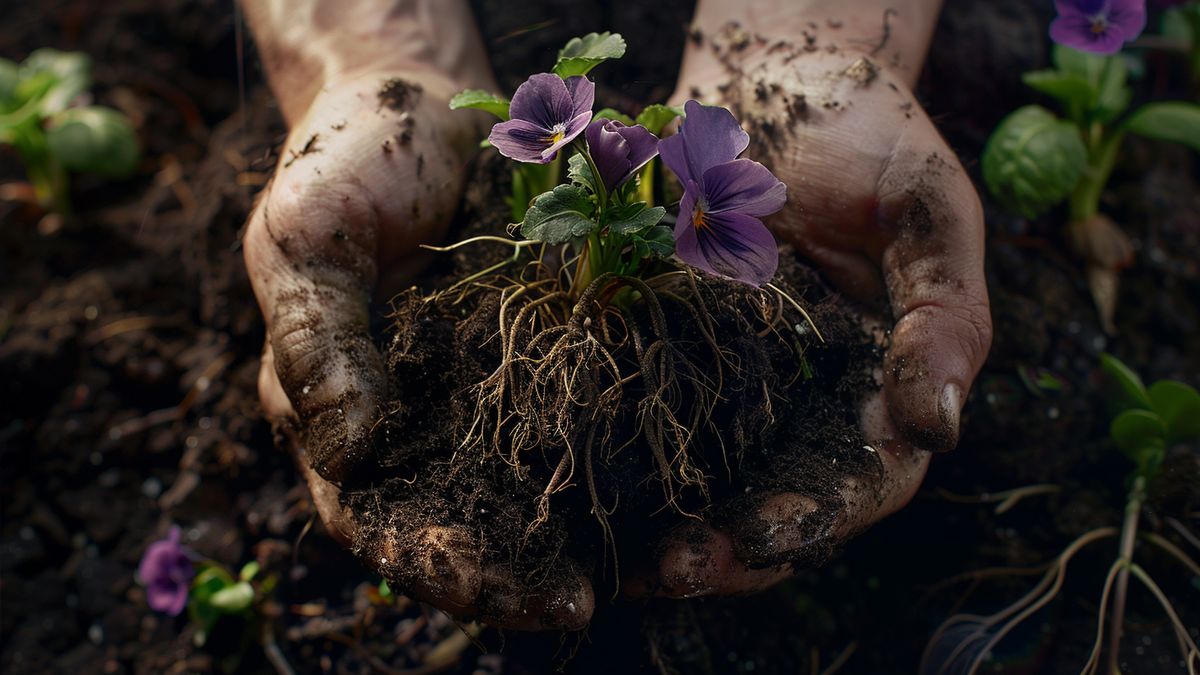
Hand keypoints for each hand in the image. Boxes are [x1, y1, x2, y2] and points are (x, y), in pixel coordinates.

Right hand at [241, 0, 592, 628]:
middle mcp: (424, 426)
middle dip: (518, 571)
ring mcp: (489, 393)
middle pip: (467, 524)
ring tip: (643, 564)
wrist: (413, 107)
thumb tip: (348, 450)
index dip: (433, 563)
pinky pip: (590, 406)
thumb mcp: (306, 244)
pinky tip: (677, 470)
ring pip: (537, 483)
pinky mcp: (549, 352)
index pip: (381, 522)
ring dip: (584, 529)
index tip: (494, 588)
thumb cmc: (340, 173)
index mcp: (346, 423)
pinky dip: (627, 444)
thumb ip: (317, 341)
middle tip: (583, 601)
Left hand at [640, 0, 991, 595]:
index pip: (861, 482)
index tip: (760, 535)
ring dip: (659, 525)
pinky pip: (637, 414)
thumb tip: (938, 429)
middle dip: (726, 548)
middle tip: (672, 568)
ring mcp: (733, 385)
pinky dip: (608, 454)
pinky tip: (567, 482)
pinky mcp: (665, 351)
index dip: (815, 517)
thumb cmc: (874, 142)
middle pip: (774, 504)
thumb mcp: (930, 216)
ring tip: (612, 559)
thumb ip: (944, 317)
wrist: (778, 80)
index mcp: (880, 389)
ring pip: (701, 480)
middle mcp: (805, 405)